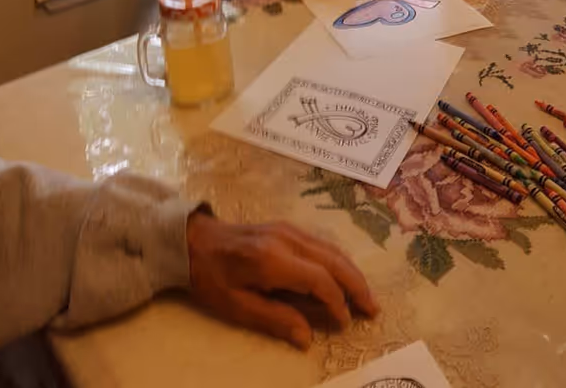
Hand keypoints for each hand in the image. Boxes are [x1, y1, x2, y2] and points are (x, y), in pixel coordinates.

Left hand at [186, 215, 378, 348]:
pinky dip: (338, 261)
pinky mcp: (286, 227)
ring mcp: (288, 229)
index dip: (336, 303)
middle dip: (356, 285)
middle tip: (373, 309)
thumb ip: (274, 319)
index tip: (344, 324)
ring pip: (330, 249)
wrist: (193, 239)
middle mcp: (287, 239)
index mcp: (273, 259)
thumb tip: (307, 338)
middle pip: (333, 260)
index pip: (319, 280)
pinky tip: (344, 275)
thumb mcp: (236, 306)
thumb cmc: (211, 277)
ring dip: (351, 271)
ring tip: (365, 295)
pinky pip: (321, 243)